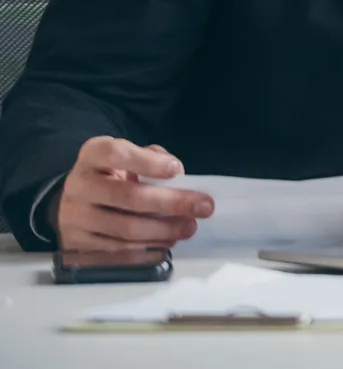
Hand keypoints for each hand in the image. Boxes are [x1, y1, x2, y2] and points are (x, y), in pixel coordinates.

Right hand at [54, 137, 211, 249]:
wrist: (74, 201)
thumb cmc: (111, 174)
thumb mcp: (128, 156)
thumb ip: (153, 158)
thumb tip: (177, 176)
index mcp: (92, 156)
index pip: (117, 155)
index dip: (148, 163)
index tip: (176, 171)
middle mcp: (79, 186)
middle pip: (128, 196)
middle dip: (172, 203)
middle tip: (203, 208)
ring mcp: (74, 218)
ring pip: (124, 229)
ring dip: (164, 231)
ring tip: (188, 228)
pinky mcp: (76, 245)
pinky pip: (115, 252)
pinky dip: (145, 251)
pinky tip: (166, 246)